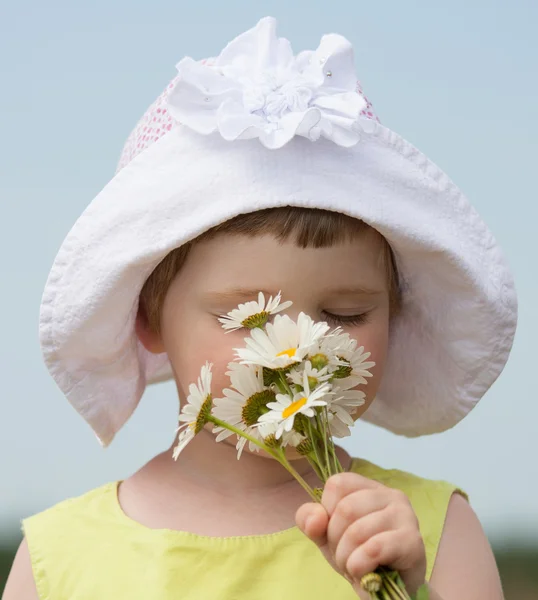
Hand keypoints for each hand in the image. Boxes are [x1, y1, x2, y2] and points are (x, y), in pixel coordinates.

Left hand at [296, 472, 426, 595]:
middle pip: (346, 508)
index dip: (326, 511)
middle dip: (335, 540)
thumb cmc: (360, 555)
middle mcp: (391, 494)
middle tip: (344, 555)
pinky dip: (359, 565)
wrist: (392, 590)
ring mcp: (405, 515)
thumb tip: (315, 517)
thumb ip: (311, 521)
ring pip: (357, 531)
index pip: (338, 484)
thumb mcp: (327, 537)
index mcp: (370, 487)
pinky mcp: (412, 541)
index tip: (334, 531)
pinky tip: (361, 572)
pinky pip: (374, 549)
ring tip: (353, 566)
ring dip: (346, 557)